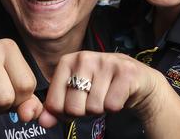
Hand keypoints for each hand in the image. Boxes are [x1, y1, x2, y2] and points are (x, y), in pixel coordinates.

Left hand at [39, 51, 165, 127]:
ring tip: (106, 95)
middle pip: (74, 107)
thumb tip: (43, 121)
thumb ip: (56, 108)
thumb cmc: (101, 87)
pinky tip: (118, 94)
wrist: (137, 81)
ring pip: (94, 107)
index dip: (65, 112)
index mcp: (67, 61)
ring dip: (101, 108)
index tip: (76, 103)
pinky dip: (115, 107)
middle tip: (94, 99)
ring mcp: (106, 62)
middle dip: (85, 111)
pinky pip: (112, 105)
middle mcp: (84, 57)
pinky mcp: (126, 71)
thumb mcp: (75, 94)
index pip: (55, 103)